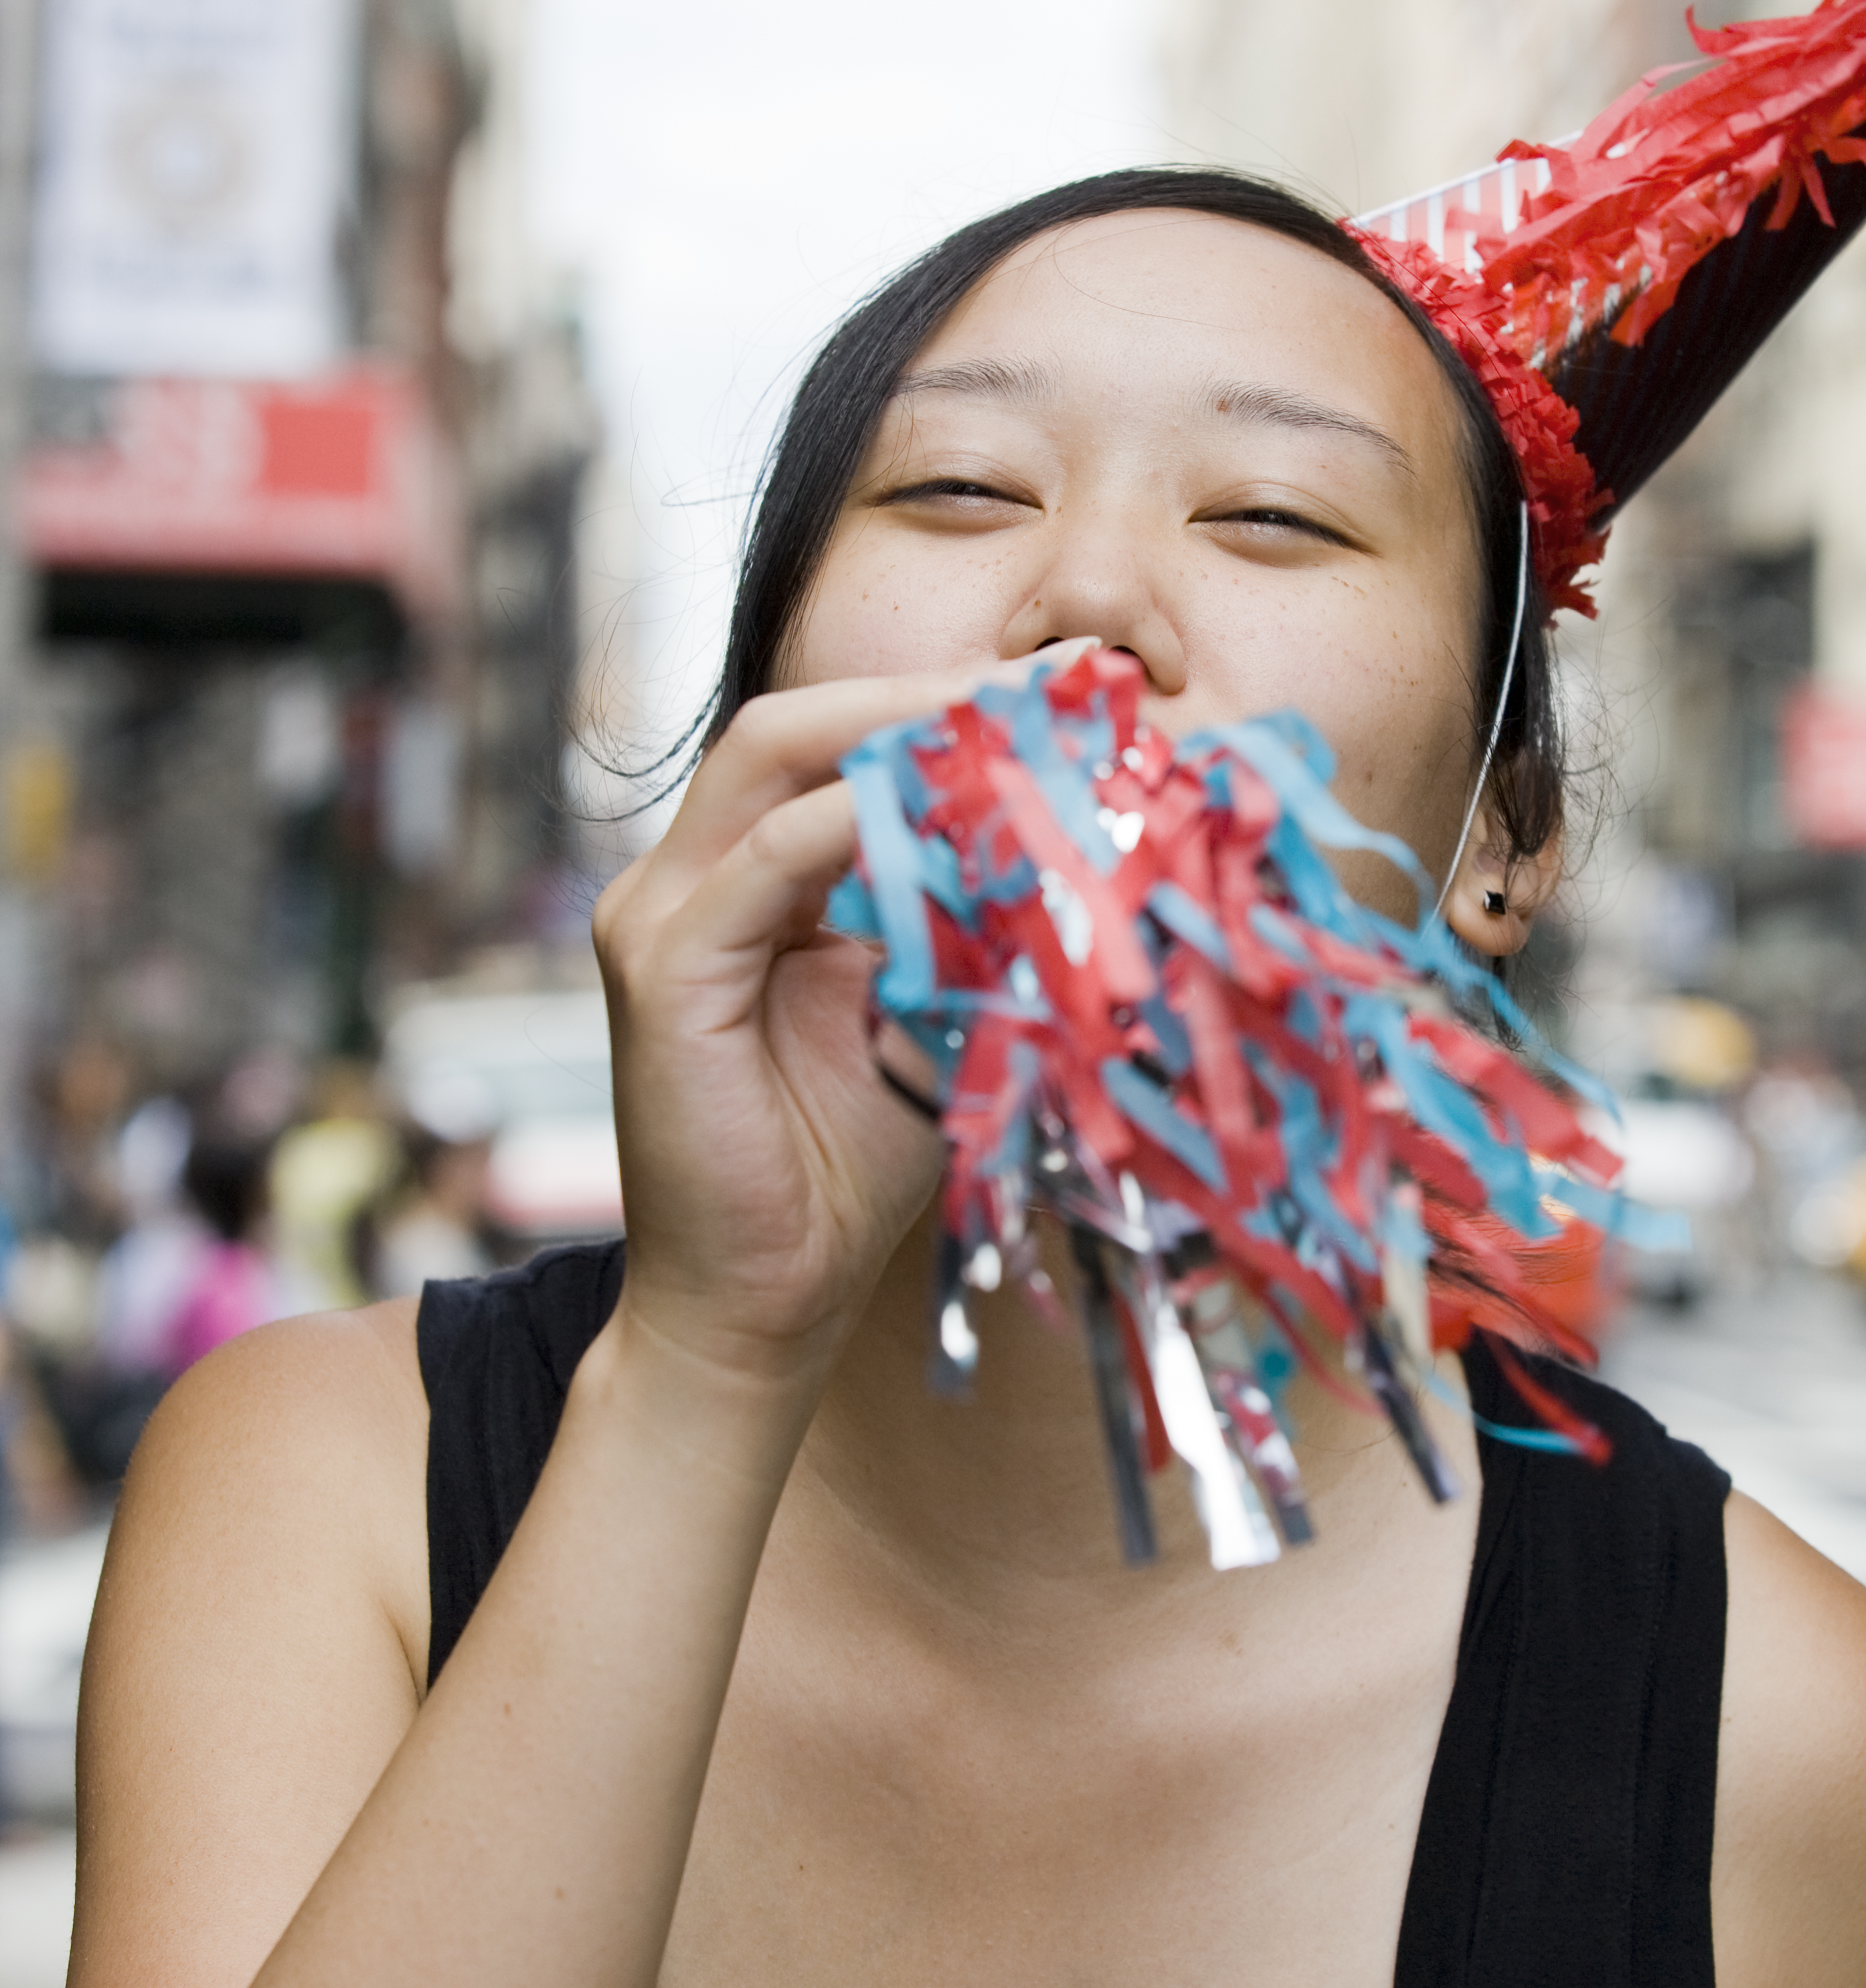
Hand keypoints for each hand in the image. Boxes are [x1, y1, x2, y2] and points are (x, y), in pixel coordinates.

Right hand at [590, 665, 1025, 1393]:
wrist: (764, 1304)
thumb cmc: (848, 1168)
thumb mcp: (931, 1012)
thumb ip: (970, 922)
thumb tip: (1081, 839)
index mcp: (744, 880)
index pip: (832, 746)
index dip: (940, 705)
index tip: (1066, 693)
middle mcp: (687, 878)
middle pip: (794, 725)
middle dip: (923, 691)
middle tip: (1051, 683)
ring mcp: (660, 917)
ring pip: (773, 763)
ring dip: (899, 731)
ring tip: (1012, 724)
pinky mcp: (663, 973)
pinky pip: (767, 863)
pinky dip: (854, 823)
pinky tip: (944, 811)